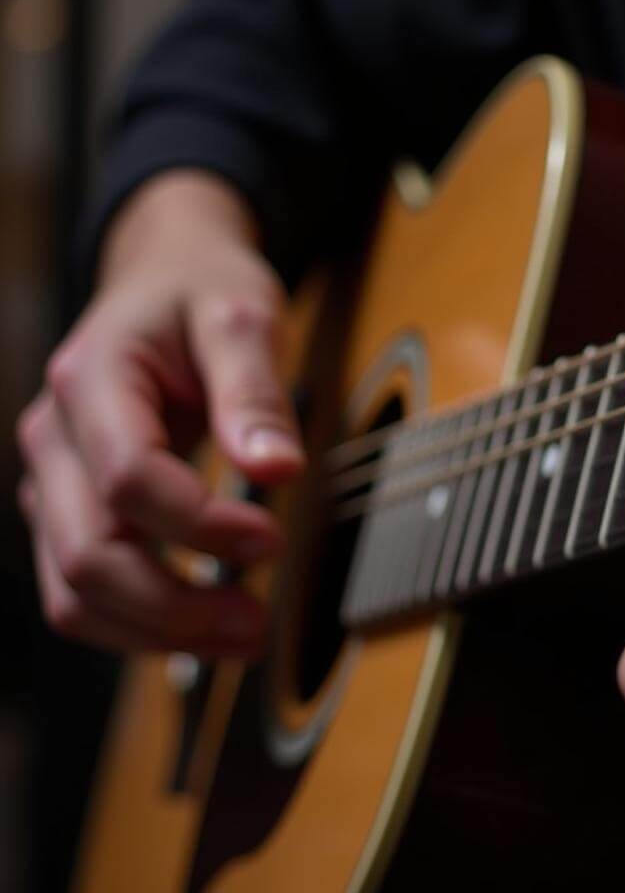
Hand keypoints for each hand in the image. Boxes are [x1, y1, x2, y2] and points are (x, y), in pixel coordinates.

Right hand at [16, 170, 303, 657]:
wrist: (165, 278)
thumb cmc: (203, 290)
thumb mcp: (243, 316)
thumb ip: (255, 392)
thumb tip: (278, 472)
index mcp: (91, 379)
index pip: (130, 479)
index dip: (201, 524)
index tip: (272, 540)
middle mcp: (55, 437)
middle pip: (89, 555)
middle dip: (175, 605)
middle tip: (258, 625)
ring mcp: (56, 479)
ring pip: (74, 590)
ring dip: (156, 631)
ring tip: (242, 638)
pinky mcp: (74, 506)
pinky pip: (85, 587)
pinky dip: (140, 620)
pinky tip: (204, 624)